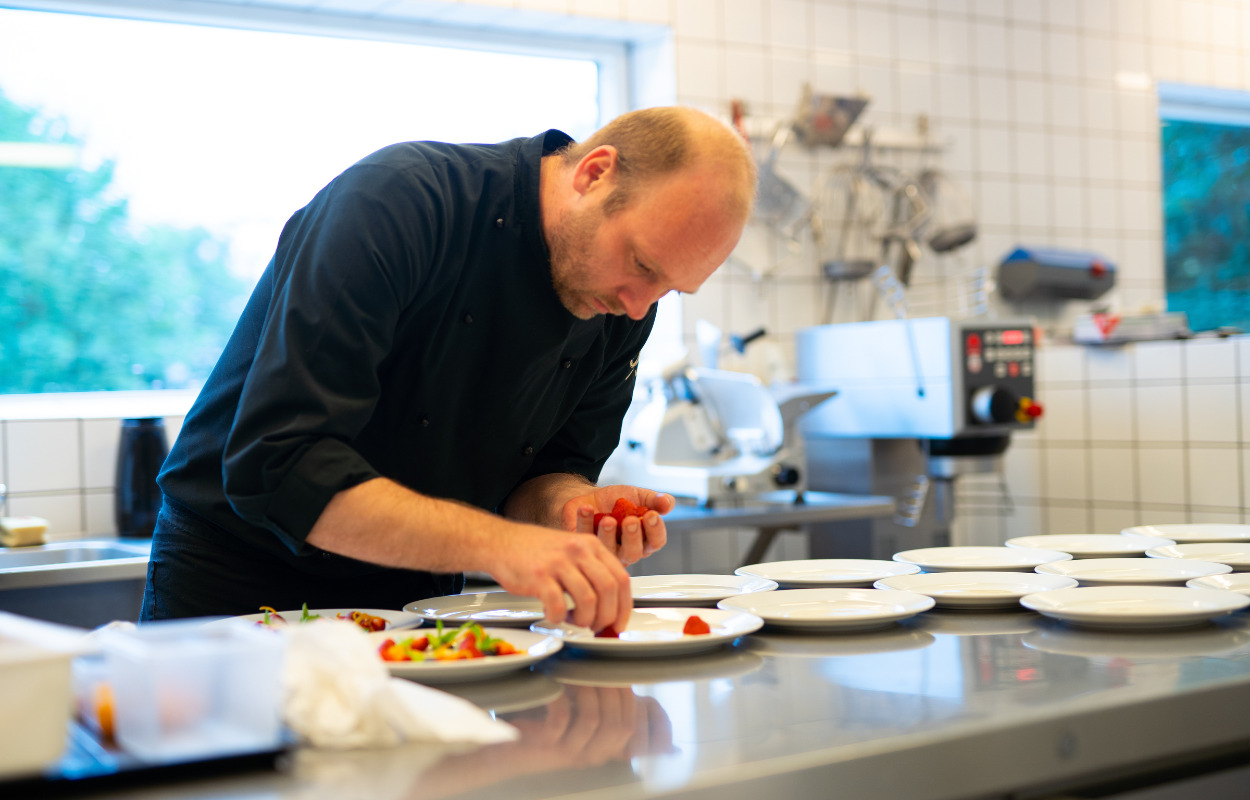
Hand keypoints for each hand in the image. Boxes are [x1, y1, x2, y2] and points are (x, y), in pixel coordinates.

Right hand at [486, 524, 630, 631]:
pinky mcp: (539, 576)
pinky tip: (554, 615)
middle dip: (607, 617)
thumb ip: (592, 571)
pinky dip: (559, 618)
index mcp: (591, 545)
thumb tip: (610, 604)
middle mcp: (578, 551)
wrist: (501, 541)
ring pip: (589, 600)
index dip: (624, 607)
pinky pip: (559, 606)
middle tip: (597, 627)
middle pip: (609, 590)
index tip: (619, 623)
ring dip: (584, 620)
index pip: (621, 578)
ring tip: (574, 621)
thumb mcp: (572, 550)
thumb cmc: (536, 551)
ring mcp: (559, 562)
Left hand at [560, 485, 675, 565]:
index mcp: (643, 539)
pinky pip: (585, 537)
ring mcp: (604, 550)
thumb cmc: (617, 501)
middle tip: (630, 520)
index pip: (656, 542)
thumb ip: (655, 500)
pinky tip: (586, 508)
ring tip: (608, 519)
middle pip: (634, 553)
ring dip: (608, 534)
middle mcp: (626, 550)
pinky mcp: (584, 545)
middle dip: (633, 537)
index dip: (655, 530)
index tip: (652, 515)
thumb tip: (668, 504)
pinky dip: (585, 522)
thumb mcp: (638, 496)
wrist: (591, 497)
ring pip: (609, 550)